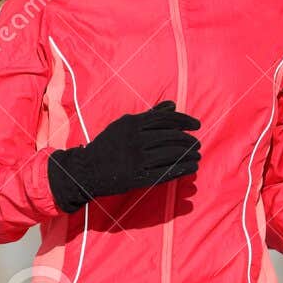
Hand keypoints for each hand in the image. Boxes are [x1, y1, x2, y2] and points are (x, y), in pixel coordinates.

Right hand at [47, 100, 199, 211]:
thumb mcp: (125, 125)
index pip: (165, 118)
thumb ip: (150, 115)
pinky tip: (191, 168)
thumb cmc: (108, 145)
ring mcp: (137, 159)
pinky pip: (165, 172)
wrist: (85, 169)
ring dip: (188, 155)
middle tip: (197, 144)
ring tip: (197, 156)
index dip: (184, 120)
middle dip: (188, 140)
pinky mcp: (138, 176)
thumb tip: (173, 105)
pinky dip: (181, 169)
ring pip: (170, 154)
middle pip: (170, 136)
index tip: (197, 125)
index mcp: (132, 123)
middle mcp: (136, 139)